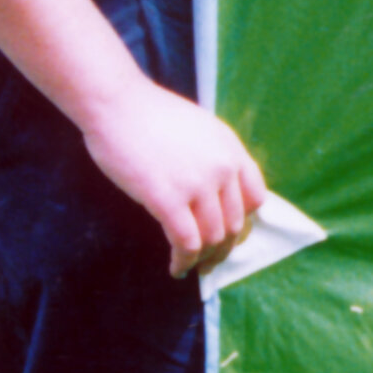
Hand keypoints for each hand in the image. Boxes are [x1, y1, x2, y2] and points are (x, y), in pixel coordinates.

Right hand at [79, 81, 267, 278]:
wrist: (116, 103)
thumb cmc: (148, 114)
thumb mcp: (199, 129)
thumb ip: (214, 157)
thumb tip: (216, 190)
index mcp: (232, 149)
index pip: (256, 198)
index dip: (244, 222)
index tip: (229, 234)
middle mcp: (222, 168)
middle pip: (235, 224)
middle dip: (223, 248)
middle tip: (210, 261)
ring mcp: (198, 184)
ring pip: (213, 237)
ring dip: (204, 259)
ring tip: (192, 266)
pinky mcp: (168, 199)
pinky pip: (186, 243)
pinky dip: (184, 261)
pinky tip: (176, 268)